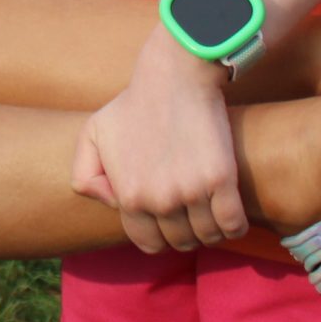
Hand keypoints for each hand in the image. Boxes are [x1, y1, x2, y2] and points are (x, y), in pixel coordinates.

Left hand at [70, 33, 245, 253]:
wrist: (173, 78)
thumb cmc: (133, 104)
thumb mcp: (93, 134)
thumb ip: (85, 175)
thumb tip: (112, 205)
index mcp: (129, 197)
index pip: (148, 243)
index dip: (159, 235)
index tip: (168, 221)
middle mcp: (159, 201)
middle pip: (181, 242)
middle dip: (186, 232)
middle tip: (192, 213)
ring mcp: (191, 192)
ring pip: (209, 237)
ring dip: (212, 230)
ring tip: (211, 211)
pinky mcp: (221, 180)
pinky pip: (234, 225)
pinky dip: (235, 226)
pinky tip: (231, 213)